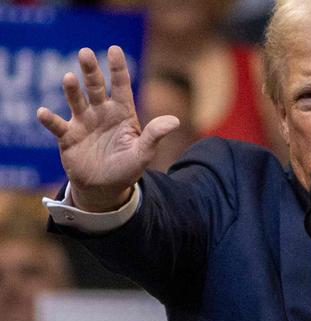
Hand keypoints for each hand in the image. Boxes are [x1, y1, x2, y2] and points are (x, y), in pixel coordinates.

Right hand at [36, 46, 179, 211]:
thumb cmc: (127, 168)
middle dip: (90, 70)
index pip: (120, 85)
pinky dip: (49, 119)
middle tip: (84, 53)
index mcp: (122, 112)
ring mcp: (83, 122)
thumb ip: (155, 135)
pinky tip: (42, 112)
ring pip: (76, 101)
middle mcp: (101, 112)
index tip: (114, 50)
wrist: (105, 187)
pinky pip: (57, 125)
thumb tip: (175, 121)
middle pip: (95, 87)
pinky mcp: (68, 137)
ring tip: (69, 78)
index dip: (118, 68)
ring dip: (71, 90)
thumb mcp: (143, 153)